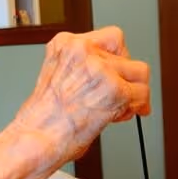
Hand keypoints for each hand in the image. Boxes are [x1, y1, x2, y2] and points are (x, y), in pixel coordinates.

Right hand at [14, 28, 149, 162]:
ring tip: (118, 107)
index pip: (110, 38)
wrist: (35, 140)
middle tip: (117, 96)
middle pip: (126, 55)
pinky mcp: (114, 89)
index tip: (116, 73)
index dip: (116, 60)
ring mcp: (99, 68)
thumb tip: (109, 78)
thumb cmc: (40, 120)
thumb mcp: (55, 78)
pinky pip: (142, 94)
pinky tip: (120, 115)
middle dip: (125, 78)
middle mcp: (82, 51)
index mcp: (64, 44)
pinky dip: (137, 106)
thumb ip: (81, 70)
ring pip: (140, 72)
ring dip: (133, 91)